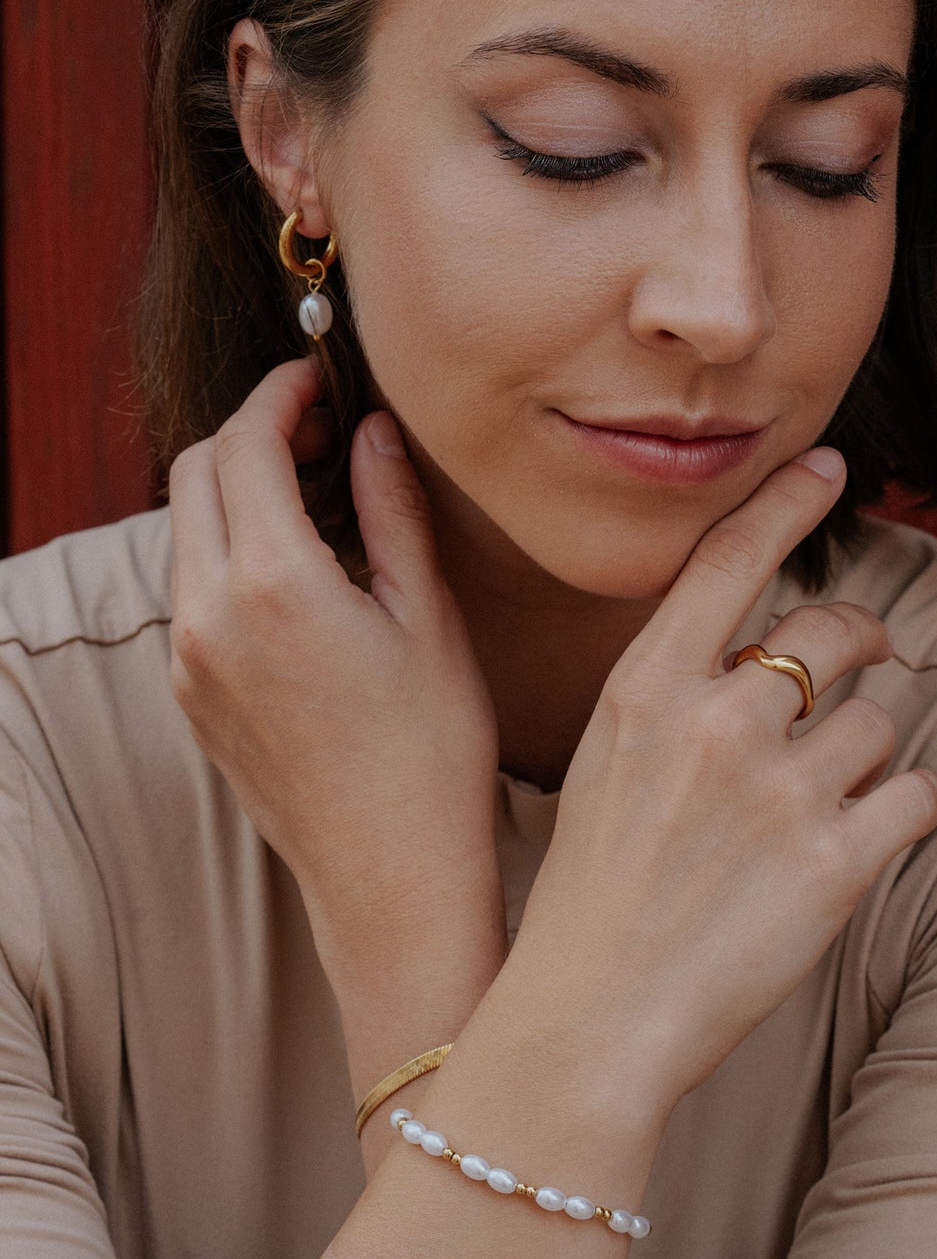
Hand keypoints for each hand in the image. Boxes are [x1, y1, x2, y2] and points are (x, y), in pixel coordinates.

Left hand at [167, 356, 506, 1015]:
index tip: (318, 380)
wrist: (390, 878)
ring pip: (183, 533)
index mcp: (272, 585)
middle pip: (192, 476)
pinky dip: (227, 552)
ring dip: (233, 493)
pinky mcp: (190, 698)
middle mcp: (207, 617)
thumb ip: (391, 510)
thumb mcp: (428, 618)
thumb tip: (372, 433)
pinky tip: (298, 569)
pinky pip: (189, 591)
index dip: (279, 395)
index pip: (243, 445)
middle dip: (246, 434)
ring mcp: (188, 662)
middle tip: (319, 430)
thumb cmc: (432, 755)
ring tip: (316, 496)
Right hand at [504, 447, 936, 1113]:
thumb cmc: (592, 896)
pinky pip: (919, 794)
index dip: (787, 502)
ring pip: (881, 722)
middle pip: (833, 630)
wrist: (588, 1023)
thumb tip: (764, 652)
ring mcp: (779, 792)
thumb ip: (676, 695)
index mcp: (645, 690)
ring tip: (830, 801)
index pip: (729, 560)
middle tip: (869, 658)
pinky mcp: (835, 864)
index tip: (828, 467)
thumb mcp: (606, 764)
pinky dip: (913, 805)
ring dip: (873, 752)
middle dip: (865, 638)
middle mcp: (715, 722)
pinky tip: (882, 829)